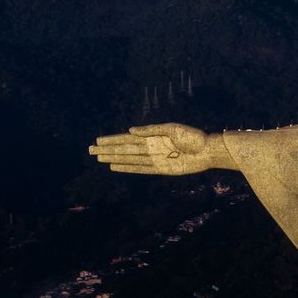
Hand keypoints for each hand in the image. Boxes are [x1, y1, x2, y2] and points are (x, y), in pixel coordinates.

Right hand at [89, 124, 225, 175]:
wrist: (207, 150)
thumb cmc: (192, 136)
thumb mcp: (171, 128)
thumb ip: (150, 130)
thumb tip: (130, 131)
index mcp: (153, 136)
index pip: (127, 138)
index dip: (112, 140)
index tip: (98, 141)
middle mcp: (151, 148)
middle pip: (124, 149)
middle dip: (108, 150)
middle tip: (90, 150)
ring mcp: (154, 159)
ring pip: (129, 159)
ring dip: (114, 158)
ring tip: (99, 158)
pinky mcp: (161, 169)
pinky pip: (140, 169)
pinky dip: (128, 168)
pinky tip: (115, 166)